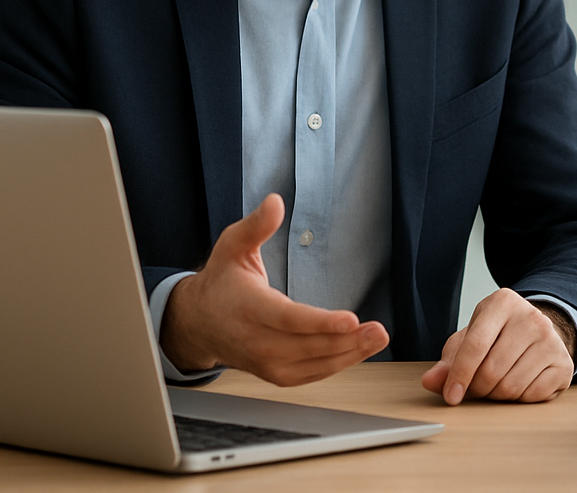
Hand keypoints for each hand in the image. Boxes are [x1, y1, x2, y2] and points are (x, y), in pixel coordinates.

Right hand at [160, 193, 389, 385]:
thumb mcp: (232, 246)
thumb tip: (276, 202)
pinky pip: (311, 374)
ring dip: (349, 354)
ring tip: (377, 339)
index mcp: (248, 307)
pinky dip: (337, 365)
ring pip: (312, 364)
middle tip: (379, 331)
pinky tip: (359, 350)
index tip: (351, 319)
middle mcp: (257, 340)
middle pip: (307, 345)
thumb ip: (256, 225)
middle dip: (346, 340)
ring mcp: (266, 362)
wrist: (198, 323)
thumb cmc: (221, 281)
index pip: (288, 319)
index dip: (320, 322)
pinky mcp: (275, 374)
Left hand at [420, 288, 575, 404]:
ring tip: (498, 383)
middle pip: (492, 371)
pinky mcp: (564, 363)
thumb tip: (430, 382)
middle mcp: (531, 317)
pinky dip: (520, 399)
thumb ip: (448, 361)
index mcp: (502, 302)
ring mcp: (551, 340)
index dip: (459, 375)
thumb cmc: (498, 336)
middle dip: (478, 388)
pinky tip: (520, 384)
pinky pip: (533, 395)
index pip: (475, 345)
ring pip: (511, 386)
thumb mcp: (470, 339)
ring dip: (497, 395)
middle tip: (478, 386)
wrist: (539, 333)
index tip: (451, 396)